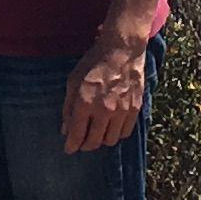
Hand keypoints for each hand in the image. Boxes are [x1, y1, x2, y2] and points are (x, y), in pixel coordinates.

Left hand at [60, 31, 149, 155]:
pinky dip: (117, 134)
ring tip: (97, 134)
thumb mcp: (73, 80)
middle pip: (94, 142)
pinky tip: (111, 127)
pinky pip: (125, 132)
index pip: (76, 134)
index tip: (69, 149)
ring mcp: (121, 110)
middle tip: (81, 143)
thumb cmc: (94, 63)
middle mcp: (104, 110)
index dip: (71, 145)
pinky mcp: (135, 109)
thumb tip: (65, 129)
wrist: (122, 50)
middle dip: (85, 146)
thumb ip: (68, 107)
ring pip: (110, 140)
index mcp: (85, 102)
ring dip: (101, 140)